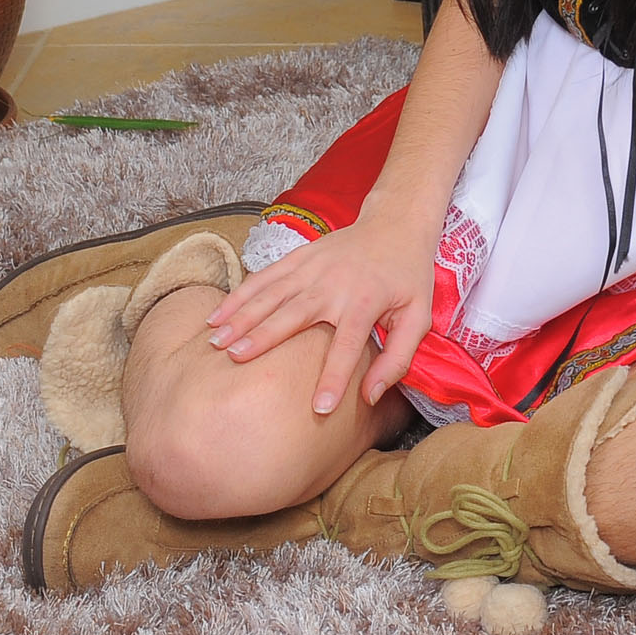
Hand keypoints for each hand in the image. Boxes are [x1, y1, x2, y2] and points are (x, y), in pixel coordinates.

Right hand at [203, 216, 435, 415]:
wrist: (395, 224)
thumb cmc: (407, 278)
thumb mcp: (419, 317)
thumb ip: (398, 358)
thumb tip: (371, 395)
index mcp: (365, 302)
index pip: (347, 347)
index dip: (334, 378)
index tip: (318, 409)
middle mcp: (334, 284)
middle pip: (295, 315)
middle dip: (265, 338)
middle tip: (236, 361)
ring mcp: (313, 268)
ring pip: (271, 295)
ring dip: (242, 317)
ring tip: (216, 342)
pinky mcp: (298, 257)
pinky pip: (264, 278)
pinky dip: (238, 296)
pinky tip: (216, 316)